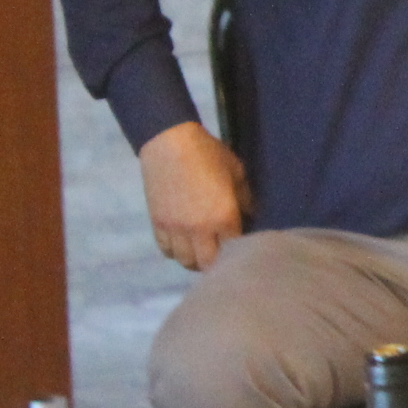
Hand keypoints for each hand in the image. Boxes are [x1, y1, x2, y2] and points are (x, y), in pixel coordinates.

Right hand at [138, 121, 248, 270]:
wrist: (169, 144)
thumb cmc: (208, 154)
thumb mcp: (236, 172)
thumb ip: (245, 197)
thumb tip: (250, 215)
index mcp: (223, 217)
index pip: (233, 249)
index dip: (237, 250)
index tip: (240, 247)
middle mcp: (199, 230)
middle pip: (207, 263)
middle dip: (215, 263)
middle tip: (220, 255)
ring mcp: (175, 229)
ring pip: (185, 261)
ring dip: (194, 260)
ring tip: (201, 251)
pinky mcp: (157, 225)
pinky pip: (166, 250)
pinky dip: (175, 251)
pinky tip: (182, 242)